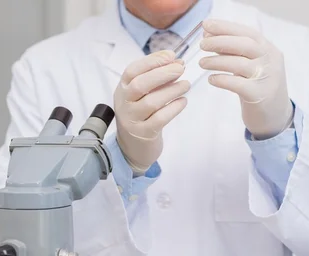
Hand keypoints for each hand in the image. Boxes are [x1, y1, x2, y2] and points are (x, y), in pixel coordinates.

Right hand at [114, 50, 190, 174]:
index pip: (132, 70)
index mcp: (122, 88)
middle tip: (181, 68)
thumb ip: (157, 79)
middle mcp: (124, 103)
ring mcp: (132, 119)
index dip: (152, 60)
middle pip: (140, 84)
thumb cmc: (141, 115)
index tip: (171, 55)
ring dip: (172, 90)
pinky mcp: (144, 133)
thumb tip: (178, 62)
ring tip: (186, 85)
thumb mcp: (142, 95)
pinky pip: (160, 118)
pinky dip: (174, 108)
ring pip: (151, 102)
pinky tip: (183, 101)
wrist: (133, 147)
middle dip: (162, 74)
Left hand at [199, 19, 293, 137]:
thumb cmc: (257, 87)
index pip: (247, 33)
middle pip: (245, 45)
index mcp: (268, 49)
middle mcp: (270, 61)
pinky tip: (211, 79)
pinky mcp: (259, 95)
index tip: (205, 25)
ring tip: (202, 63)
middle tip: (201, 44)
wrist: (275, 116)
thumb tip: (208, 35)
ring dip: (217, 61)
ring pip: (239, 64)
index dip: (226, 27)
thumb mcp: (250, 65)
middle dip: (220, 41)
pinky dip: (222, 80)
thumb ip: (233, 51)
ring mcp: (267, 78)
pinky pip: (237, 84)